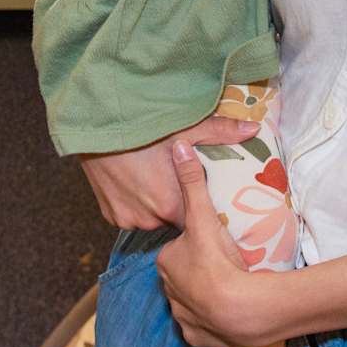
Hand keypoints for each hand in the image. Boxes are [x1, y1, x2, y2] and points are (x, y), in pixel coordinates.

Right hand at [77, 114, 258, 229]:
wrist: (94, 126)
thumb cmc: (140, 127)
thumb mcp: (184, 128)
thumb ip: (220, 133)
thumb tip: (252, 129)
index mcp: (169, 205)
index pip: (197, 220)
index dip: (202, 208)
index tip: (205, 196)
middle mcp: (147, 220)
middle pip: (174, 219)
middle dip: (177, 202)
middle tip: (175, 178)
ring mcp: (125, 219)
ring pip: (152, 218)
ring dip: (155, 204)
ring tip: (154, 178)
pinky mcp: (109, 216)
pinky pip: (131, 215)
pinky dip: (135, 204)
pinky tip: (135, 182)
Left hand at [155, 141, 279, 346]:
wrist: (240, 310)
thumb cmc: (218, 262)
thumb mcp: (204, 216)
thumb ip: (192, 182)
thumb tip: (179, 146)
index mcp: (165, 262)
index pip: (177, 248)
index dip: (194, 243)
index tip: (213, 241)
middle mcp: (168, 292)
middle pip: (184, 274)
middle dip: (198, 269)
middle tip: (225, 261)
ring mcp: (182, 317)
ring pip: (192, 301)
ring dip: (206, 294)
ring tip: (230, 284)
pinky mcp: (197, 338)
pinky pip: (203, 326)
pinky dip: (213, 320)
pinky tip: (227, 310)